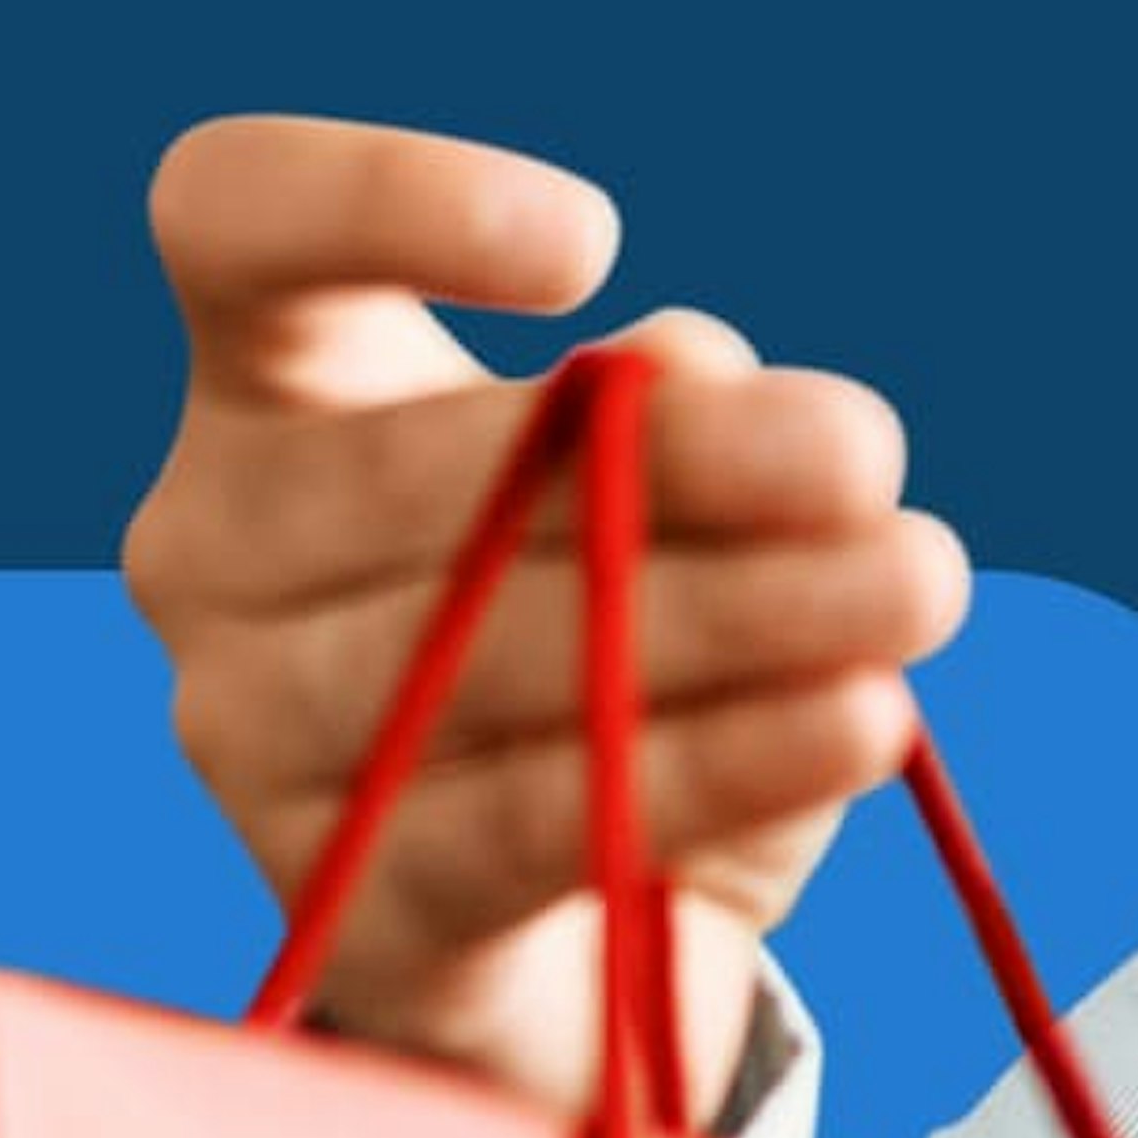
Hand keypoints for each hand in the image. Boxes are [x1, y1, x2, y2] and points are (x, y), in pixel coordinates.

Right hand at [123, 116, 971, 1117]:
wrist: (588, 937)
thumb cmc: (620, 645)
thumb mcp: (666, 503)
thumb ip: (671, 420)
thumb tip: (695, 373)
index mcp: (271, 393)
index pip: (234, 225)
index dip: (381, 200)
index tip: (594, 241)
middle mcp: (216, 551)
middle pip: (415, 473)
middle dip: (672, 458)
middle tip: (868, 452)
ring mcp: (254, 740)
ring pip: (497, 656)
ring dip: (736, 615)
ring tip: (921, 584)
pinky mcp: (353, 907)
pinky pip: (541, 823)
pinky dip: (723, 764)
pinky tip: (864, 720)